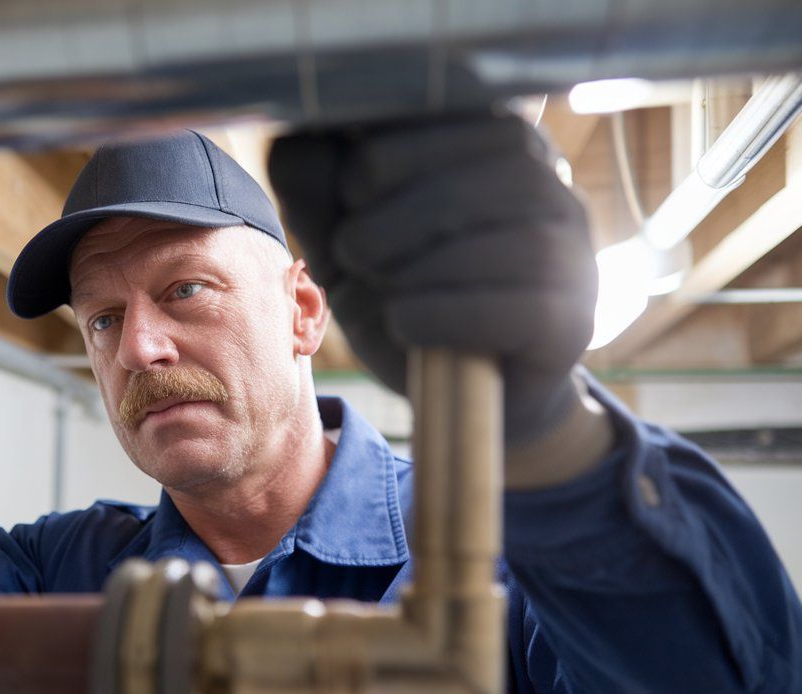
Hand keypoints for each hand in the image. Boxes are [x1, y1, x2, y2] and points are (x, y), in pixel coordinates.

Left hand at [269, 114, 597, 447]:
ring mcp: (572, 255)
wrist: (460, 396)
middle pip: (479, 178)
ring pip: (502, 242)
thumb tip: (302, 141)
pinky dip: (440, 315)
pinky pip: (511, 308)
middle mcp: (552, 188)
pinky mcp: (570, 323)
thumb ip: (318, 190)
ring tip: (380, 293)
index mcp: (501, 146)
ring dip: (415, 269)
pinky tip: (406, 324)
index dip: (385, 156)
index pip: (459, 115)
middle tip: (352, 253)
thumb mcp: (345, 242)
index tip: (351, 196)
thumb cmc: (405, 298)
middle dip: (392, 218)